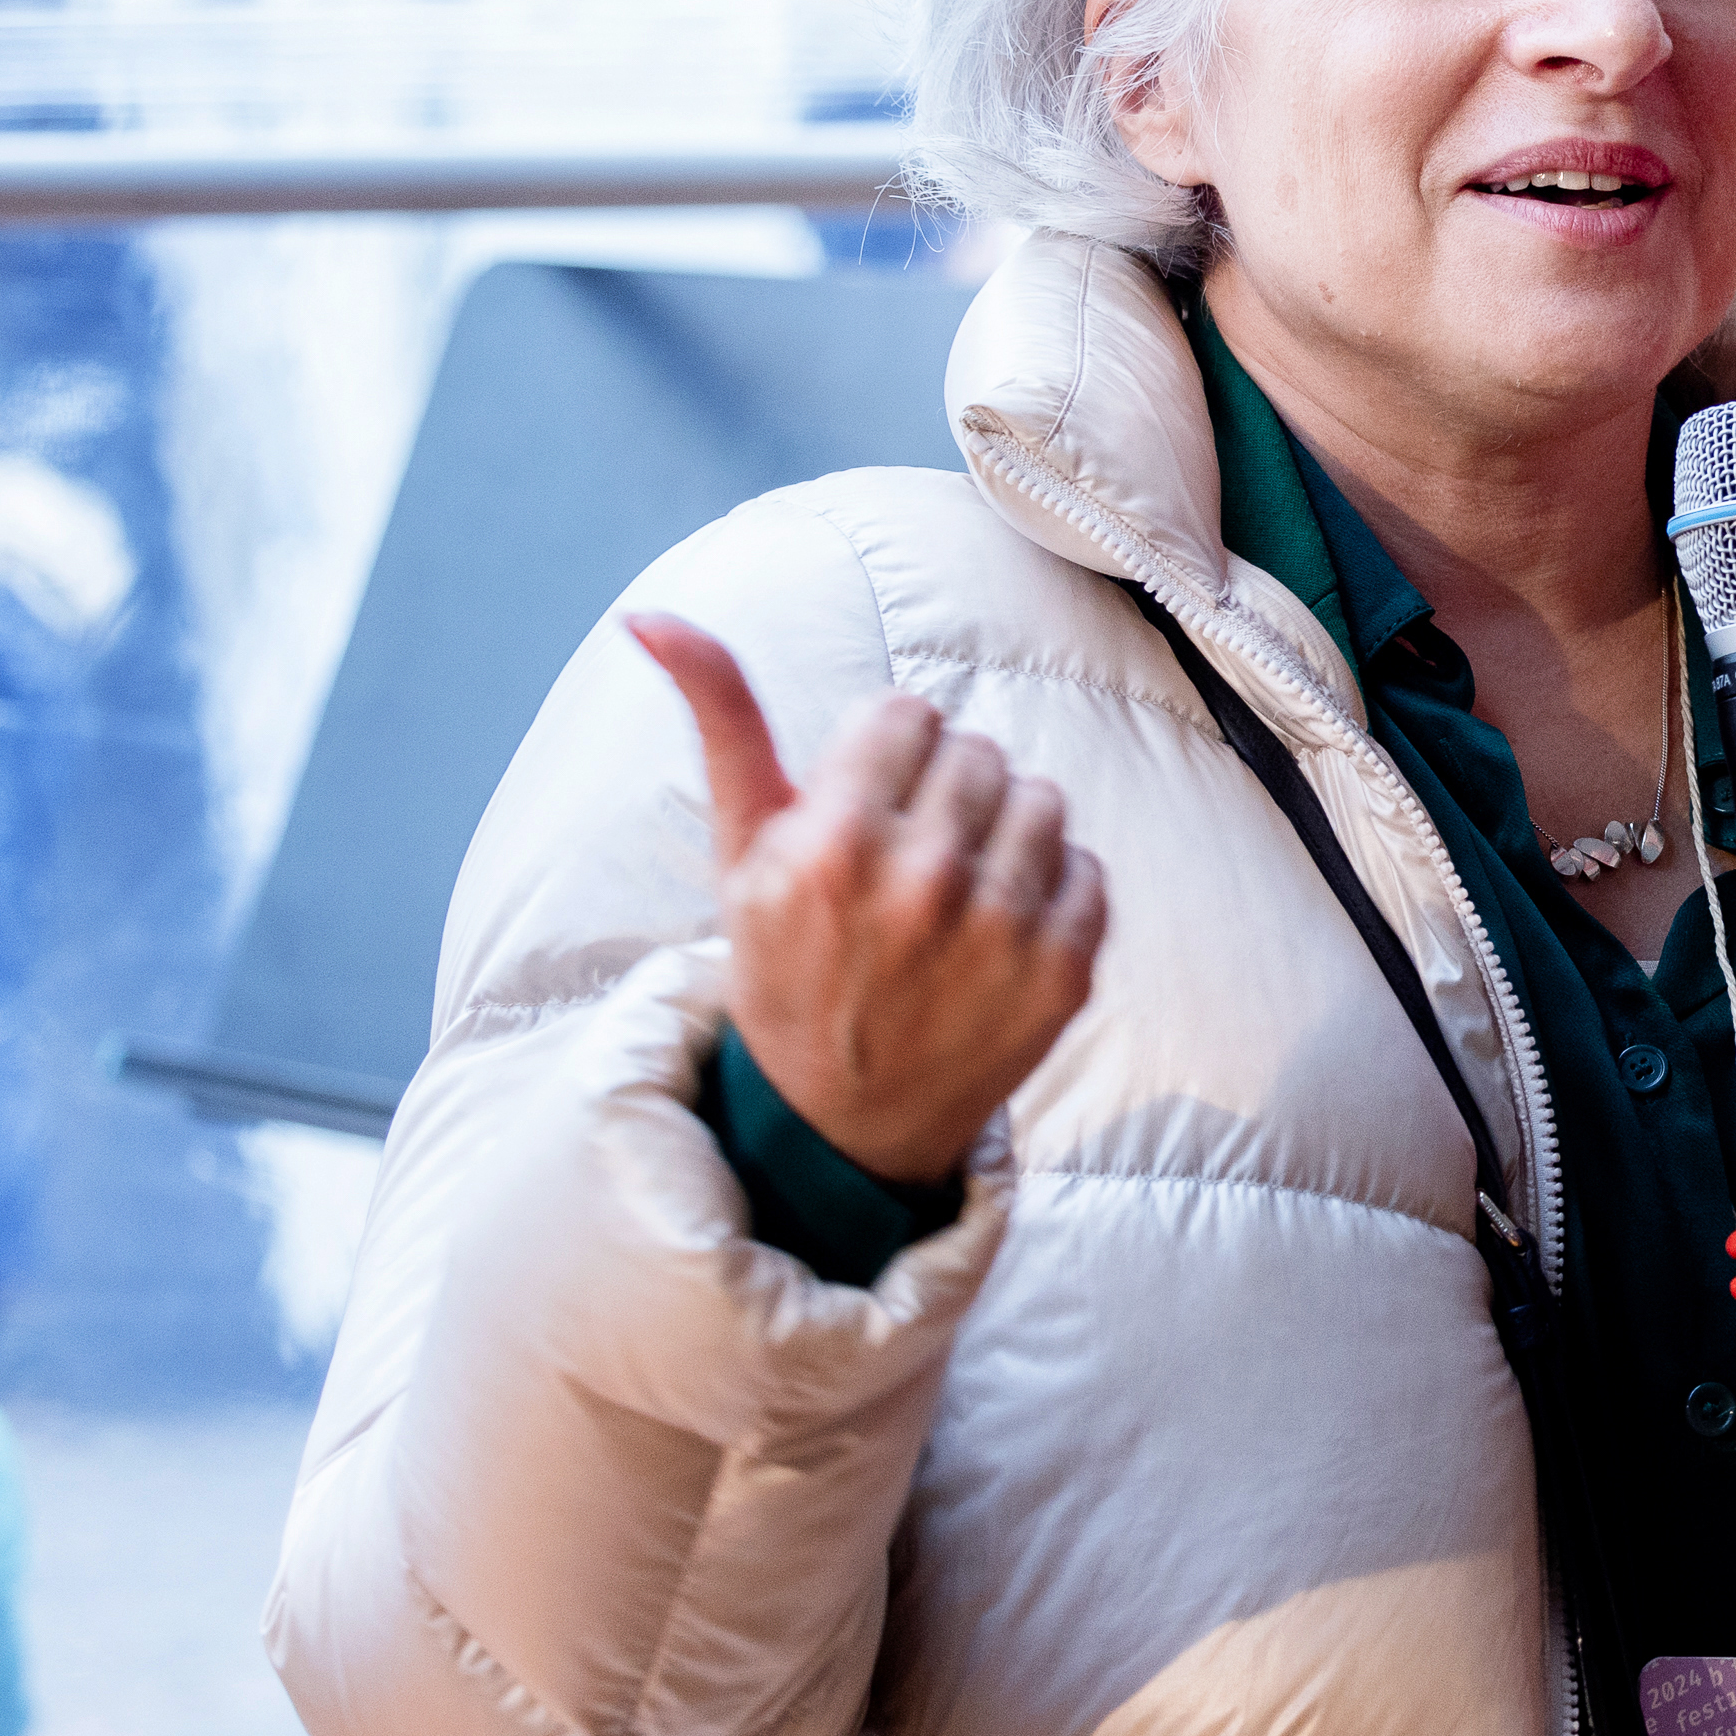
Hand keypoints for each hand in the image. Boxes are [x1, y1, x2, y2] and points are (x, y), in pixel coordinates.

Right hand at [632, 614, 1107, 1185]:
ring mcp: (1001, 932)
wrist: (841, 1118)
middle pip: (976, 749)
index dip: (884, 756)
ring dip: (1002, 833)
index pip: (907, 712)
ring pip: (1041, 798)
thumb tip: (649, 617)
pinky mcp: (1064, 972)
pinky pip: (1086, 866)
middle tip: (904, 856)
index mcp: (833, 844)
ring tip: (951, 890)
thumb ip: (720, 721)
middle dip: (940, 791)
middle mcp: (922, 884)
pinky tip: (994, 933)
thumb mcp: (739, 850)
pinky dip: (1050, 891)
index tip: (863, 808)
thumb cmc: (785, 964)